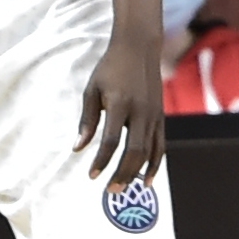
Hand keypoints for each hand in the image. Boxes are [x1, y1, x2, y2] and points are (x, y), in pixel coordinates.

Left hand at [77, 35, 165, 188]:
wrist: (139, 48)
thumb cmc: (110, 68)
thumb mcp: (92, 90)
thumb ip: (87, 120)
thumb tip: (77, 149)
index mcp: (121, 103)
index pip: (112, 140)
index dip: (102, 160)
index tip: (91, 176)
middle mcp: (141, 111)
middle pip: (134, 151)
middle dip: (122, 174)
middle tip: (109, 191)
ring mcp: (155, 115)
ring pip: (149, 151)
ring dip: (136, 173)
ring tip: (123, 188)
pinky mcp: (161, 117)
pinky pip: (160, 145)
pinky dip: (155, 164)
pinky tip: (148, 180)